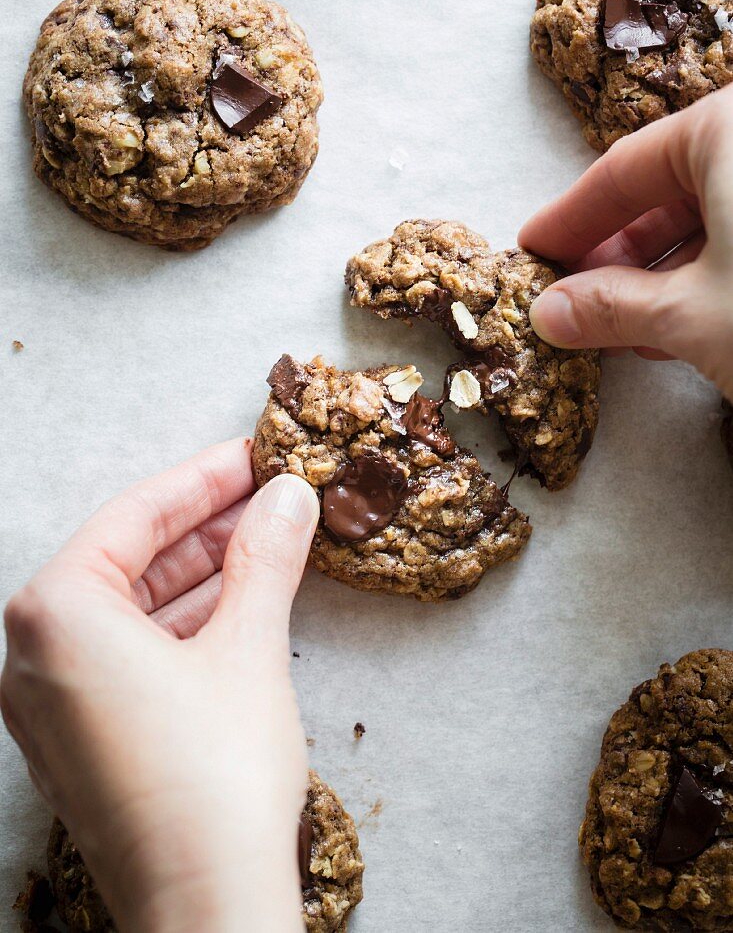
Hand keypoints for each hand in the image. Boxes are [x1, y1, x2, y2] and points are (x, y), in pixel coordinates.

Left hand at [1, 440, 318, 932]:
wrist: (207, 908)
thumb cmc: (215, 777)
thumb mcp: (248, 645)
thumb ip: (265, 557)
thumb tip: (289, 497)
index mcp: (54, 614)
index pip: (134, 517)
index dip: (203, 480)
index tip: (253, 456)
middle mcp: (34, 655)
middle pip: (128, 561)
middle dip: (205, 527)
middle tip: (269, 494)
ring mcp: (52, 703)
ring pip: (131, 610)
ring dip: (201, 575)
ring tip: (268, 542)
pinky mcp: (81, 740)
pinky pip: (128, 655)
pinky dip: (184, 625)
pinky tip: (241, 605)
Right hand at [519, 84, 732, 399]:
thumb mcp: (692, 315)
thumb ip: (613, 306)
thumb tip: (550, 313)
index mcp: (728, 127)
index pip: (623, 170)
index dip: (568, 220)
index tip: (532, 253)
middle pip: (668, 189)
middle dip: (614, 254)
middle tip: (570, 300)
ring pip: (712, 215)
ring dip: (659, 275)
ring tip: (619, 328)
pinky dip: (710, 276)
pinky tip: (675, 327)